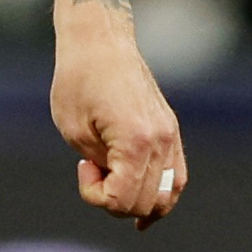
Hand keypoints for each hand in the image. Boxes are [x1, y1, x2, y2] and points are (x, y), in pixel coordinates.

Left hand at [53, 14, 188, 228]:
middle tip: (93, 169)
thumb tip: (119, 188)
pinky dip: (161, 195)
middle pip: (146, 202)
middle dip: (114, 200)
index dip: (95, 196)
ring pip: (168, 195)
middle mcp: (161, 141)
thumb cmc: (78, 82)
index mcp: (136, 141)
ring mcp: (171, 135)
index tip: (83, 167)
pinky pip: (176, 176)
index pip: (123, 200)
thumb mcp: (75, 132)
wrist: (100, 42)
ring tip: (113, 191)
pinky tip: (144, 208)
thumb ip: (101, 167)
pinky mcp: (170, 130)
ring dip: (140, 204)